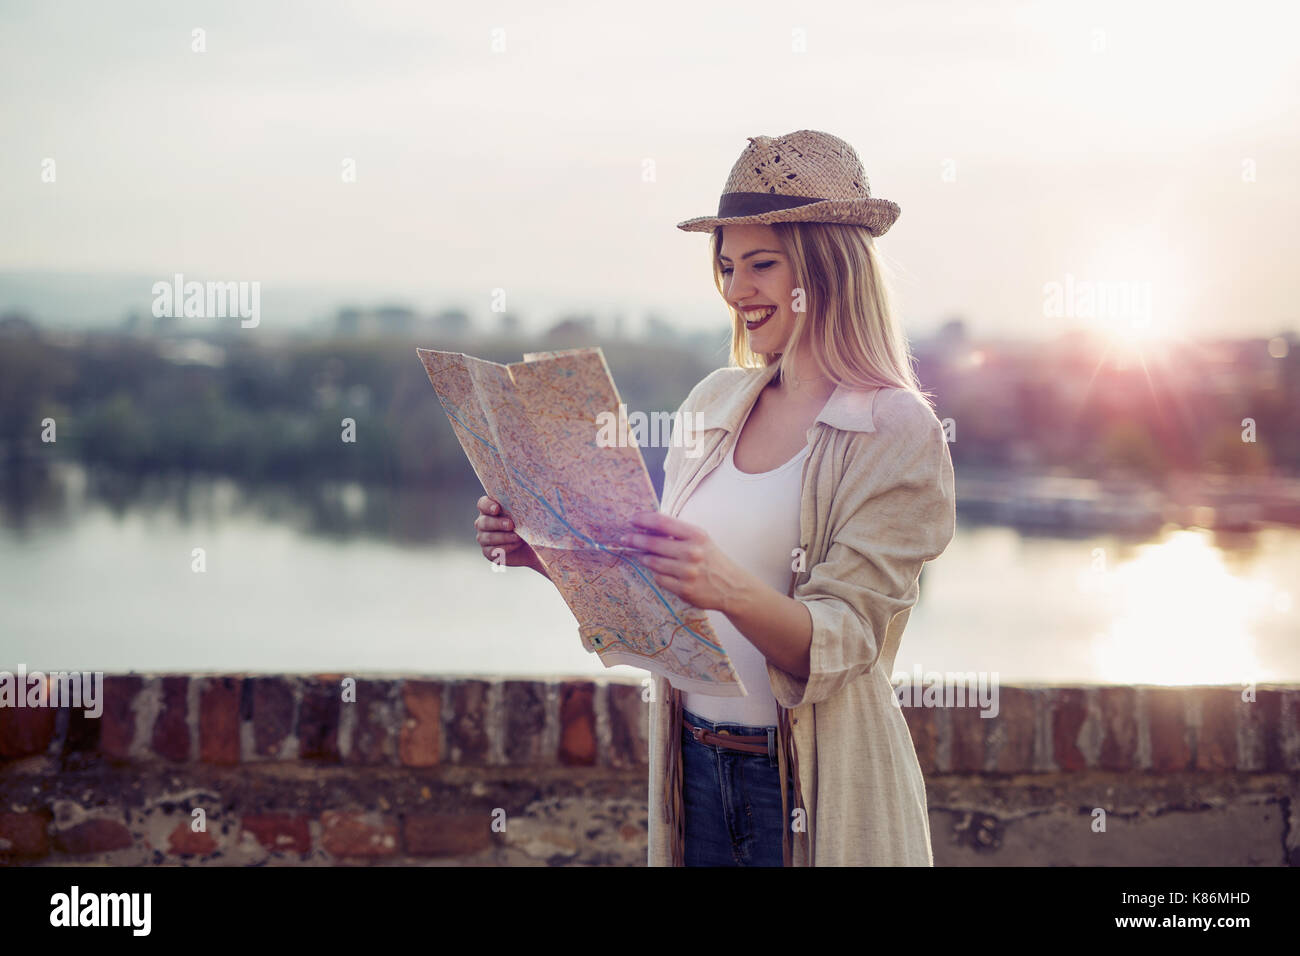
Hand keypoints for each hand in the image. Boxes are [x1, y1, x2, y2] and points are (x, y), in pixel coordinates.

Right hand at [475, 495, 540, 570]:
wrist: (529, 547)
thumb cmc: (525, 526)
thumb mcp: (524, 515)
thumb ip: (521, 508)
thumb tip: (528, 502)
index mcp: (490, 509)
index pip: (482, 504)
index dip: (487, 505)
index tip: (497, 509)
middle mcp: (483, 522)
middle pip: (484, 521)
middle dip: (498, 523)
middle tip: (511, 525)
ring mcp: (484, 538)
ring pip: (488, 537)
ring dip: (504, 537)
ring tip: (517, 537)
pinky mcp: (488, 552)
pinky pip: (493, 550)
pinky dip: (506, 547)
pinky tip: (516, 545)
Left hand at [620, 511, 748, 612]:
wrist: (731, 587)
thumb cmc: (712, 560)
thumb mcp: (701, 540)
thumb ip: (678, 533)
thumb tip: (648, 526)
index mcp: (696, 535)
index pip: (663, 523)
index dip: (644, 519)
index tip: (633, 519)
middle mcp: (692, 552)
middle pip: (653, 542)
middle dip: (636, 539)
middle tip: (626, 538)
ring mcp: (687, 572)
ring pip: (653, 562)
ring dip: (644, 557)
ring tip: (641, 554)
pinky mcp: (684, 589)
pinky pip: (659, 579)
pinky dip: (657, 573)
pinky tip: (658, 570)